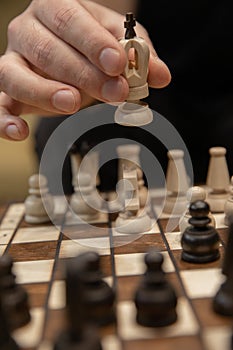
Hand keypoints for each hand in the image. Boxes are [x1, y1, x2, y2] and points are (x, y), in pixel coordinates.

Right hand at [0, 0, 170, 139]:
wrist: (68, 53)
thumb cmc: (92, 47)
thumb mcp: (118, 46)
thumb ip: (140, 57)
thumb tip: (162, 76)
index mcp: (54, 7)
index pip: (71, 20)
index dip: (94, 42)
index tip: (118, 63)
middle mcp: (27, 30)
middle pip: (48, 49)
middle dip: (83, 73)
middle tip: (114, 92)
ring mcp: (12, 60)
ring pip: (16, 75)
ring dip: (45, 92)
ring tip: (73, 103)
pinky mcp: (7, 90)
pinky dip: (3, 120)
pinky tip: (20, 132)